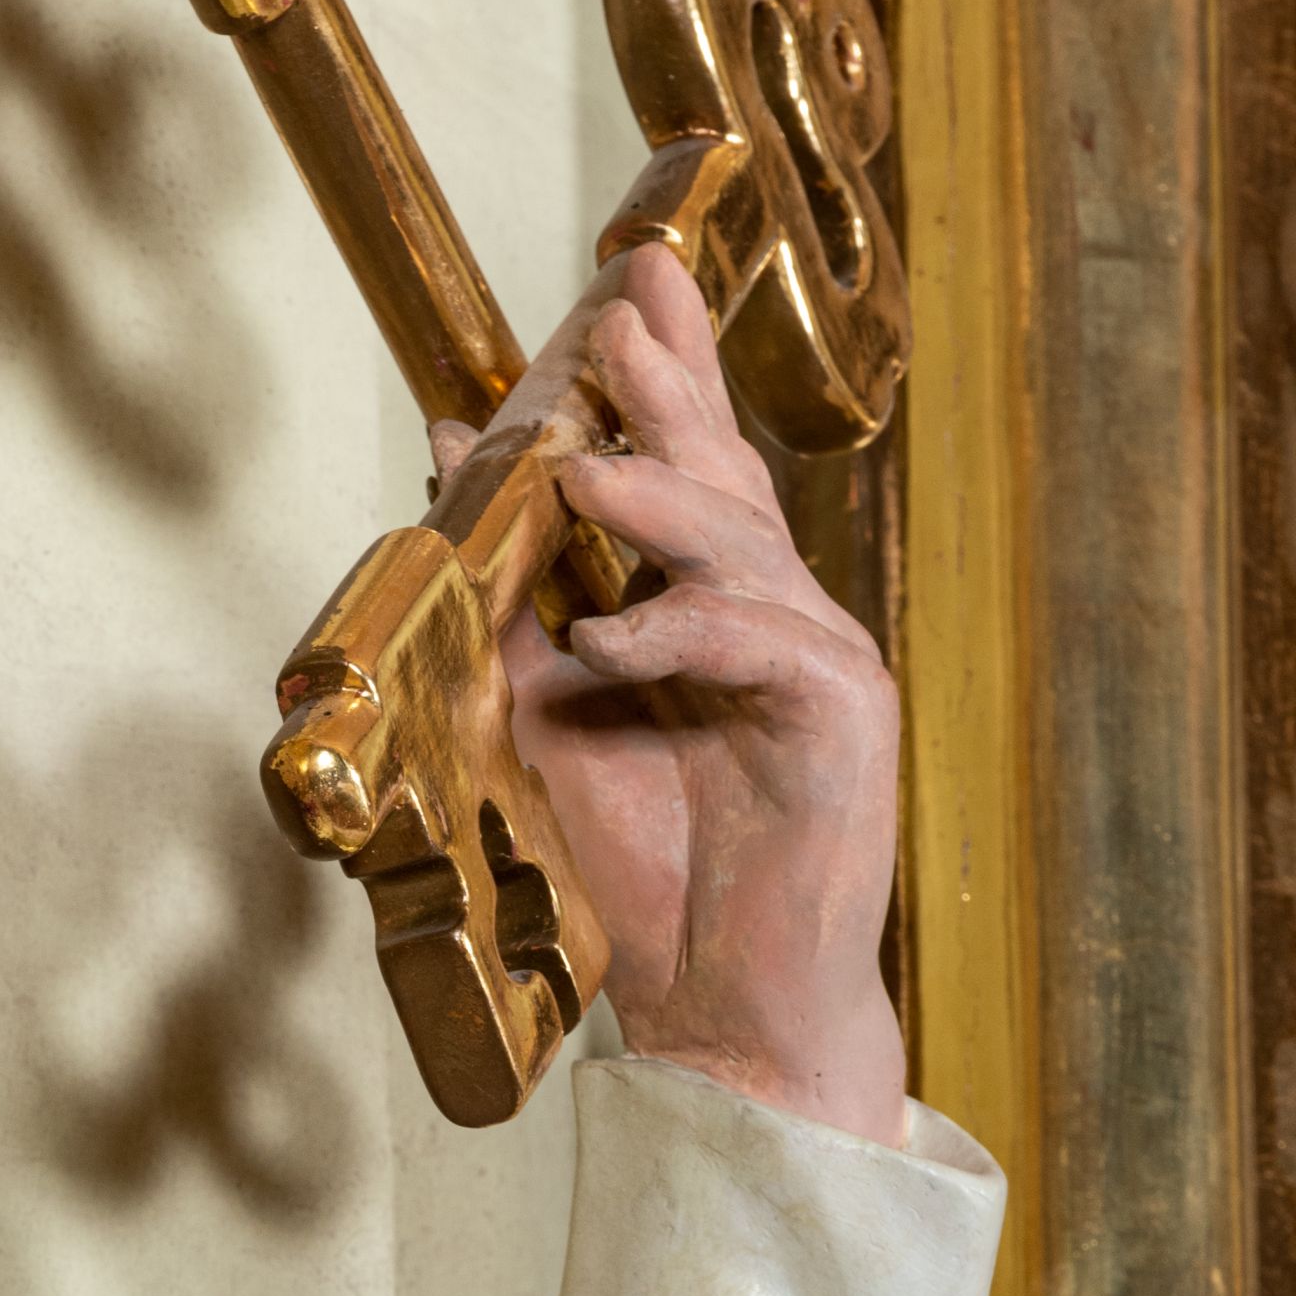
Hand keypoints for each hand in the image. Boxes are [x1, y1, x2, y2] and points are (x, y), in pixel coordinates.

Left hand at [433, 240, 907, 1146]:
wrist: (727, 1010)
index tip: (625, 285)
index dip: (662, 376)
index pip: (685, 471)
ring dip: (662, 501)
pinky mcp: (844, 724)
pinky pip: (766, 649)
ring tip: (585, 465)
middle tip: (632, 295)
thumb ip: (513, 610)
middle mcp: (773, 619)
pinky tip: (618, 638)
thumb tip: (451, 481)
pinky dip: (686, 634)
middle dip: (676, 382)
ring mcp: (818, 664)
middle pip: (725, 476)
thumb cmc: (653, 877)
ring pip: (744, 549)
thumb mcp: (546, 722)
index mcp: (711, 613)